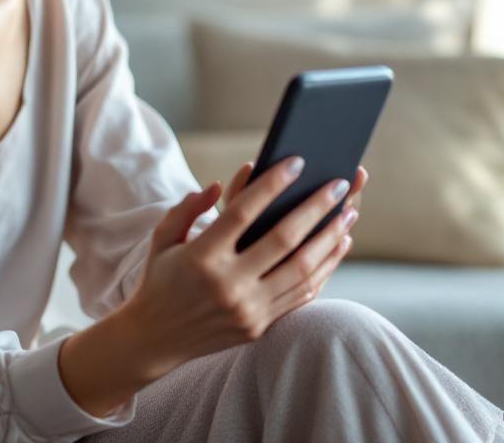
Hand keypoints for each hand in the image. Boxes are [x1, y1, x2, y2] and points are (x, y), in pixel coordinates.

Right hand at [115, 157, 367, 381]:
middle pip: (282, 239)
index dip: (271, 185)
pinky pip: (301, 294)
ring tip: (348, 212)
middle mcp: (227, 285)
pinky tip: (338, 246)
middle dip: (315, 208)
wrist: (155, 339)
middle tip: (339, 184)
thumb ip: (187, 208)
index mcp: (201, 257)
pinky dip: (324, 268)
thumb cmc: (160, 279)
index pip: (243, 213)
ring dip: (329, 238)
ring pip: (301, 269)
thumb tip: (217, 185)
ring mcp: (247, 309)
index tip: (297, 162)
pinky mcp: (259, 326)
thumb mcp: (162, 238)